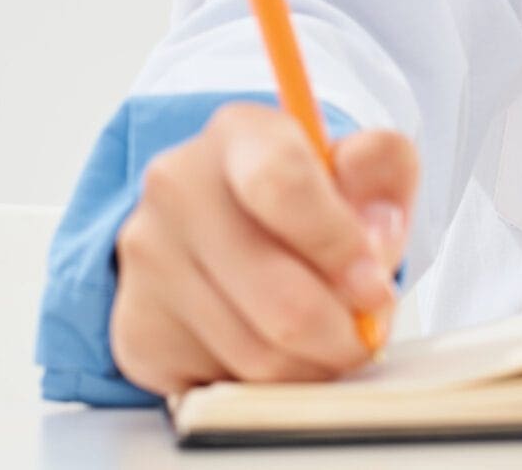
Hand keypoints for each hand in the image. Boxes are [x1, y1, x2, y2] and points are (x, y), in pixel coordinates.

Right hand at [108, 101, 416, 395]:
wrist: (227, 222)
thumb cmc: (304, 195)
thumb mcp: (360, 165)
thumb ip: (383, 174)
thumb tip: (375, 234)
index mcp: (240, 134)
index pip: (284, 185)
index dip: (339, 246)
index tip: (375, 286)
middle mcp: (179, 188)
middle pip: (279, 298)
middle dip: (343, 333)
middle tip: (367, 333)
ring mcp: (149, 260)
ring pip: (257, 356)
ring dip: (312, 364)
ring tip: (329, 340)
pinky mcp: (138, 329)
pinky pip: (222, 386)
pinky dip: (265, 384)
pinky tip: (277, 348)